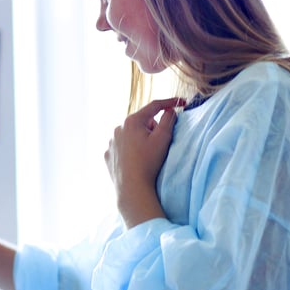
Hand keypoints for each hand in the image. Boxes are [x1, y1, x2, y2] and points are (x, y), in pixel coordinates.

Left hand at [105, 97, 182, 226]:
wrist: (132, 187)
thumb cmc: (149, 162)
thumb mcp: (163, 138)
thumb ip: (168, 120)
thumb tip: (170, 111)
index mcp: (132, 121)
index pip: (154, 106)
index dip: (169, 103)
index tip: (181, 102)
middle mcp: (118, 128)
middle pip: (142, 122)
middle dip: (152, 128)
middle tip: (158, 143)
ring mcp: (111, 142)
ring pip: (130, 135)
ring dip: (140, 139)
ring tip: (146, 155)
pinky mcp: (108, 155)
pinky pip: (122, 147)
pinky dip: (129, 150)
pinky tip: (134, 161)